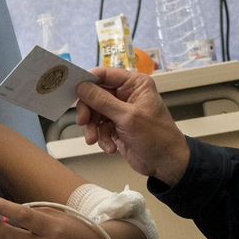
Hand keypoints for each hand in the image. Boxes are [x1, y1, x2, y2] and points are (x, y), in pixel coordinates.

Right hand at [75, 69, 189, 184]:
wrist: (166, 163)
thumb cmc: (155, 136)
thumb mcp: (128, 117)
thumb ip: (102, 101)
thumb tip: (81, 86)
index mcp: (134, 84)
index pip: (105, 74)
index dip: (88, 81)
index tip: (73, 91)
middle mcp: (126, 94)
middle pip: (95, 95)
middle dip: (89, 111)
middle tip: (84, 122)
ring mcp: (120, 111)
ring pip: (95, 113)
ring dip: (94, 128)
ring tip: (95, 141)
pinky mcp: (116, 127)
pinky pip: (100, 128)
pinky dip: (102, 138)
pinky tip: (110, 147)